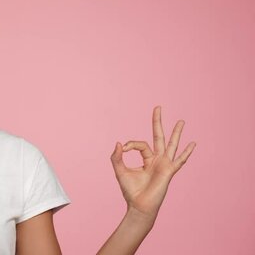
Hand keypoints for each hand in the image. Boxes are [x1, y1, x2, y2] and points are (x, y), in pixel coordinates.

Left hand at [110, 106, 195, 220]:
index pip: (140, 144)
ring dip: (176, 132)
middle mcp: (157, 159)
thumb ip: (117, 157)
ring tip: (181, 121)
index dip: (131, 143)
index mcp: (147, 159)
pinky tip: (193, 144)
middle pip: (158, 136)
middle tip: (158, 107)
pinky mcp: (168, 171)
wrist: (139, 205)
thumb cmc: (131, 190)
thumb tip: (118, 143)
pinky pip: (179, 161)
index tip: (123, 148)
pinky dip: (186, 153)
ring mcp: (164, 164)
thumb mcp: (120, 171)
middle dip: (157, 122)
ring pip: (171, 144)